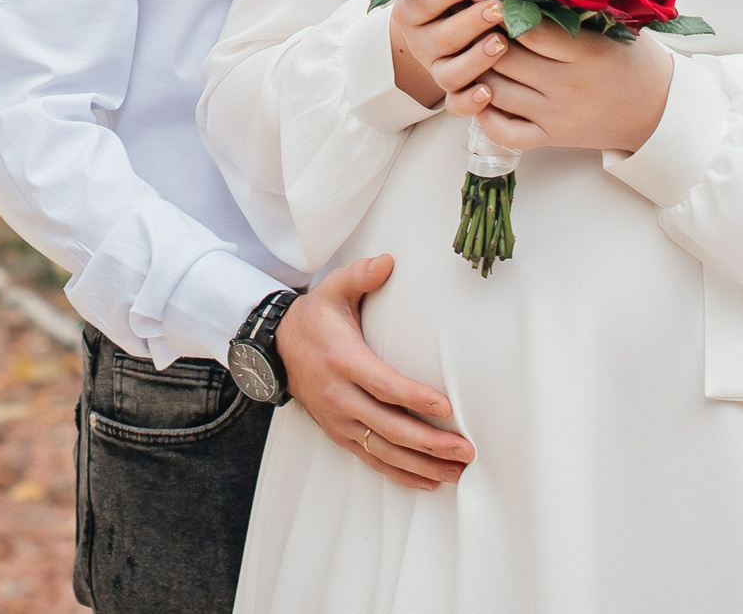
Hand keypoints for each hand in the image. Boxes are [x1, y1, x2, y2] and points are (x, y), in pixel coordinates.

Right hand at [276, 255, 472, 490]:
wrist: (277, 349)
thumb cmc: (315, 318)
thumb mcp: (332, 290)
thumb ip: (360, 275)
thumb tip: (387, 261)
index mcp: (343, 361)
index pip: (383, 384)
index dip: (414, 397)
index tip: (445, 407)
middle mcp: (340, 397)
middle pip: (388, 426)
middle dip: (429, 442)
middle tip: (465, 449)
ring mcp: (339, 420)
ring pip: (383, 450)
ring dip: (421, 464)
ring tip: (455, 471)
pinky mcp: (340, 434)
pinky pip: (371, 459)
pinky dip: (399, 473)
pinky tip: (427, 481)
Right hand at [374, 0, 508, 110]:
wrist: (436, 36)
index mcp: (413, 11)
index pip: (423, 2)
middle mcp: (424, 43)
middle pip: (442, 38)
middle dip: (469, 23)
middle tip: (496, 8)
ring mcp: (439, 70)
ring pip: (450, 74)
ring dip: (475, 61)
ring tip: (500, 44)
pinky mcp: (454, 93)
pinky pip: (457, 105)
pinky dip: (470, 103)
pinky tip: (489, 93)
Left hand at [457, 20, 674, 154]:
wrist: (656, 111)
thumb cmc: (632, 60)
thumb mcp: (615, 27)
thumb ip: (576, 9)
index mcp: (587, 53)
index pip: (530, 29)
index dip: (498, 8)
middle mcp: (567, 87)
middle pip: (505, 59)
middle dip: (478, 35)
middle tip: (460, 14)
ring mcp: (556, 116)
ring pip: (497, 92)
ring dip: (474, 69)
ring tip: (461, 46)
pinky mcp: (550, 138)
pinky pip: (504, 131)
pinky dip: (483, 112)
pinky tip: (477, 90)